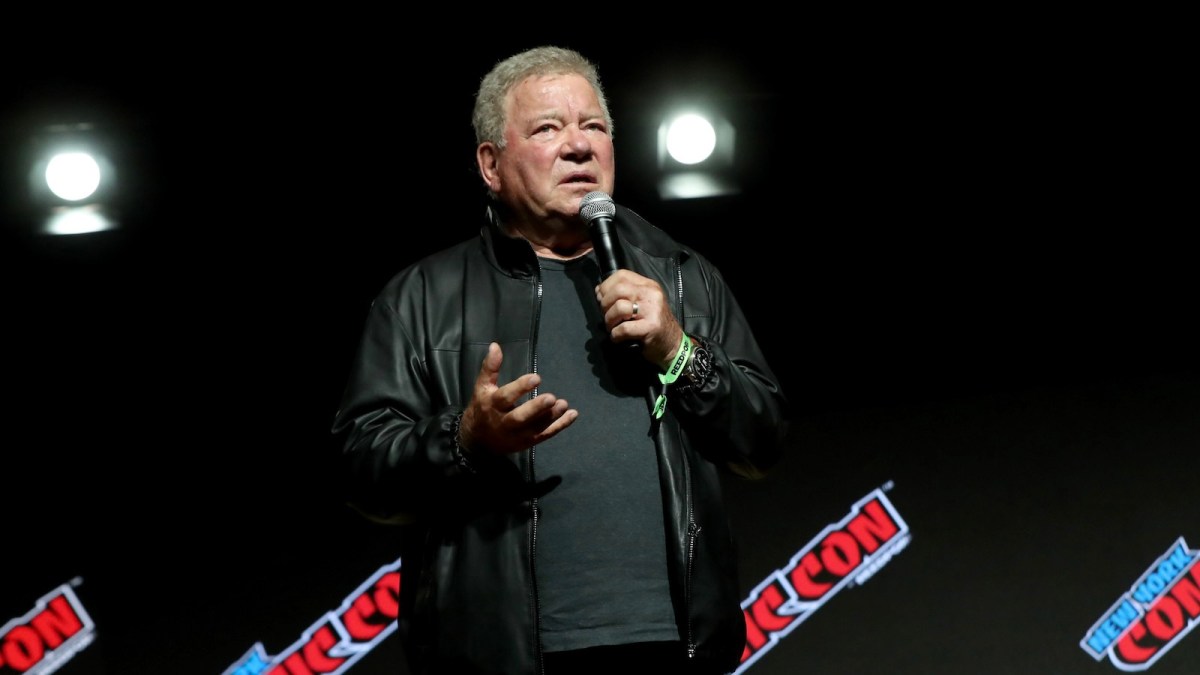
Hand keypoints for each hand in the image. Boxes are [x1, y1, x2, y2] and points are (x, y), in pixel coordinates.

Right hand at [458, 342, 578, 455]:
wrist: (478, 441)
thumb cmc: (483, 408)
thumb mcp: (482, 387)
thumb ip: (490, 368)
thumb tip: (495, 345)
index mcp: (493, 405)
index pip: (506, 397)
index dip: (520, 388)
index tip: (536, 378)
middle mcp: (504, 422)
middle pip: (520, 417)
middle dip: (536, 408)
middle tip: (551, 398)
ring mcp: (518, 434)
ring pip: (535, 428)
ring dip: (551, 417)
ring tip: (564, 404)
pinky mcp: (528, 442)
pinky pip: (545, 435)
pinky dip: (560, 426)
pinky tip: (573, 415)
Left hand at [595, 269, 685, 368]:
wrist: (673, 345)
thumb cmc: (653, 325)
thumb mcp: (643, 304)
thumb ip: (625, 295)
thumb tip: (599, 291)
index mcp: (648, 286)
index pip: (621, 275)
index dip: (606, 286)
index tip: (601, 298)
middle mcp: (651, 294)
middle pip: (618, 289)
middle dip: (605, 304)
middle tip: (607, 316)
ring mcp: (652, 310)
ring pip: (619, 307)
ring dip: (609, 320)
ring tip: (612, 327)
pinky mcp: (651, 327)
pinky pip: (624, 328)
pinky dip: (615, 335)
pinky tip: (618, 338)